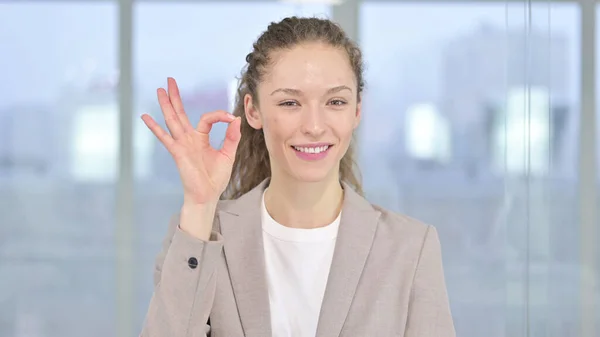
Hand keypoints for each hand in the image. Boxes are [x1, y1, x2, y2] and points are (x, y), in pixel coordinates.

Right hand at [141, 77, 241, 204]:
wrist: (207, 195)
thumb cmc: (215, 178)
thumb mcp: (228, 154)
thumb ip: (231, 137)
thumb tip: (236, 119)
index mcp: (200, 138)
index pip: (207, 118)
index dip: (220, 115)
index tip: (231, 118)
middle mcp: (189, 138)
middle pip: (180, 113)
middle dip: (175, 97)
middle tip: (170, 80)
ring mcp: (181, 144)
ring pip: (172, 120)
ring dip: (166, 105)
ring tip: (160, 90)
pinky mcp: (177, 152)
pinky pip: (165, 137)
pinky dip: (155, 127)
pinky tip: (145, 117)